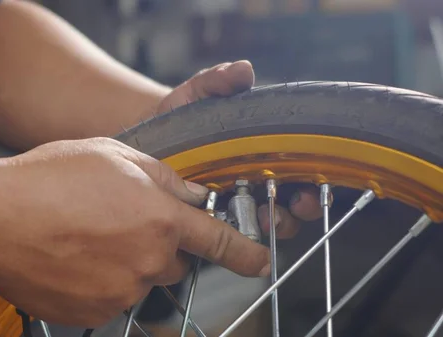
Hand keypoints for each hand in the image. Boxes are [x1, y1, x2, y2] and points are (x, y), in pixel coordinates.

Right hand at [0, 137, 270, 326]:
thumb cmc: (48, 179)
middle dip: (159, 245)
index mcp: (160, 218)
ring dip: (126, 262)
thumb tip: (191, 195)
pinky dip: (100, 280)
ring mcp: (121, 291)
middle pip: (173, 261)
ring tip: (86, 237)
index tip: (258, 260)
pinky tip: (73, 257)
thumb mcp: (113, 155)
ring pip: (140, 279)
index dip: (243, 251)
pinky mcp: (94, 312)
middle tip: (120, 223)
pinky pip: (111, 297)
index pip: (218, 240)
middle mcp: (148, 260)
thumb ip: (163, 177)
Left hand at [156, 60, 321, 238]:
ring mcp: (230, 203)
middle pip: (289, 208)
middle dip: (292, 214)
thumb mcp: (198, 94)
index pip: (301, 175)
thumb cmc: (179, 114)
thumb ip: (218, 81)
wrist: (145, 134)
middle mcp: (253, 182)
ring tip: (253, 222)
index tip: (306, 192)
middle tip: (276, 212)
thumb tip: (243, 71)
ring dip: (265, 227)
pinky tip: (221, 231)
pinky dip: (230, 237)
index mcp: (262, 154)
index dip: (311, 187)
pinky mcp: (206, 218)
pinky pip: (224, 236)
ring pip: (262, 226)